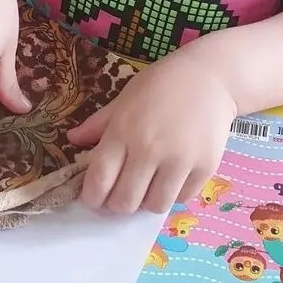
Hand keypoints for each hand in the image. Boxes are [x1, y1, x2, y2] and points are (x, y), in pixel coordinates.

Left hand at [68, 49, 235, 213]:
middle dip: (118, 204)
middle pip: (125, 202)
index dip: (92, 197)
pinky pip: (181, 198)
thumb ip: (98, 124)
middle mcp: (149, 149)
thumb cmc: (161, 85)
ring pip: (154, 206)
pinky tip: (171, 177)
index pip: (99, 181)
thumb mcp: (124, 99)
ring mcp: (179, 161)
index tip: (94, 198)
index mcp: (123, 132)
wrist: (210, 77)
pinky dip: (173, 194)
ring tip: (147, 186)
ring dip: (146, 201)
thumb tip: (72, 140)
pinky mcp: (205, 168)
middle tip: (121, 193)